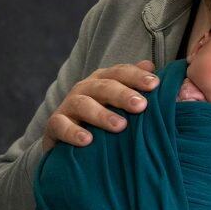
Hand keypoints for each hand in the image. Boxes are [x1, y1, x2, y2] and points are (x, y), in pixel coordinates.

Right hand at [42, 60, 158, 151]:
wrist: (68, 143)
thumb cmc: (103, 120)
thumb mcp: (119, 104)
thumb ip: (135, 86)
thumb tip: (153, 66)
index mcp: (103, 80)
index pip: (120, 72)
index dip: (137, 76)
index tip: (155, 84)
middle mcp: (85, 89)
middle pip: (104, 86)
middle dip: (123, 94)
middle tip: (141, 105)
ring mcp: (68, 106)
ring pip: (83, 104)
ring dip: (101, 114)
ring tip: (120, 126)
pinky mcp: (54, 126)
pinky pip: (61, 126)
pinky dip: (73, 132)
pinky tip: (87, 140)